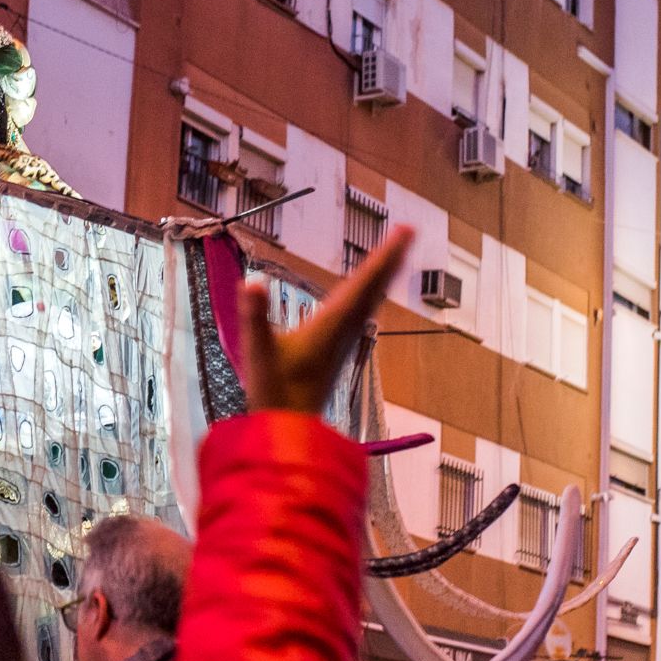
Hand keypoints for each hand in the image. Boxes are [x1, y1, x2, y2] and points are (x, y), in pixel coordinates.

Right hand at [238, 228, 412, 415]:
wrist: (289, 430)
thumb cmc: (275, 393)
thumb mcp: (258, 352)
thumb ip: (254, 318)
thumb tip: (251, 285)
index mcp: (330, 325)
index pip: (362, 283)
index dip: (384, 256)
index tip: (405, 231)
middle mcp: (344, 330)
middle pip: (373, 288)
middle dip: (390, 258)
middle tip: (409, 231)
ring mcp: (342, 340)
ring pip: (370, 299)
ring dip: (382, 274)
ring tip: (394, 252)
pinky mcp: (336, 347)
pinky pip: (360, 310)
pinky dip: (368, 291)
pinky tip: (366, 290)